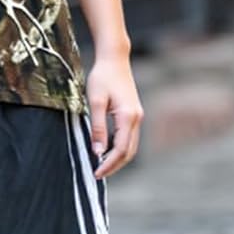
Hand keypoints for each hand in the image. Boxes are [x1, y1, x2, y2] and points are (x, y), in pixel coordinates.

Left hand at [86, 55, 143, 179]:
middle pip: (129, 152)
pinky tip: (106, 150)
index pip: (121, 149)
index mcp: (128, 116)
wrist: (114, 59)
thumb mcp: (95, 101)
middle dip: (114, 165)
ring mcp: (137, 116)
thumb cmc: (102, 77)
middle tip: (97, 174)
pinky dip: (119, 148)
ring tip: (100, 165)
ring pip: (130, 146)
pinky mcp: (133, 113)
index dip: (109, 164)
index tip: (96, 173)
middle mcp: (137, 118)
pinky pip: (129, 137)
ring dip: (117, 158)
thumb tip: (97, 151)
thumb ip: (97, 127)